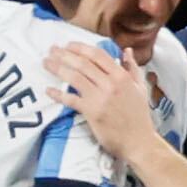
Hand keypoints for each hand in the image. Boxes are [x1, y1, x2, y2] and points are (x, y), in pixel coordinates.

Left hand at [43, 42, 160, 159]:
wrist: (138, 141)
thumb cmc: (139, 116)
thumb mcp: (140, 88)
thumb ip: (132, 67)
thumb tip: (127, 51)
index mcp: (121, 76)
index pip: (97, 55)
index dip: (80, 47)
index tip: (68, 45)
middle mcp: (110, 84)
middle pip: (82, 63)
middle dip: (64, 54)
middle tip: (51, 50)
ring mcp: (100, 98)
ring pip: (74, 77)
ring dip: (57, 68)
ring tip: (46, 63)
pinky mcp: (91, 112)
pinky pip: (70, 100)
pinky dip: (58, 94)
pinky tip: (48, 90)